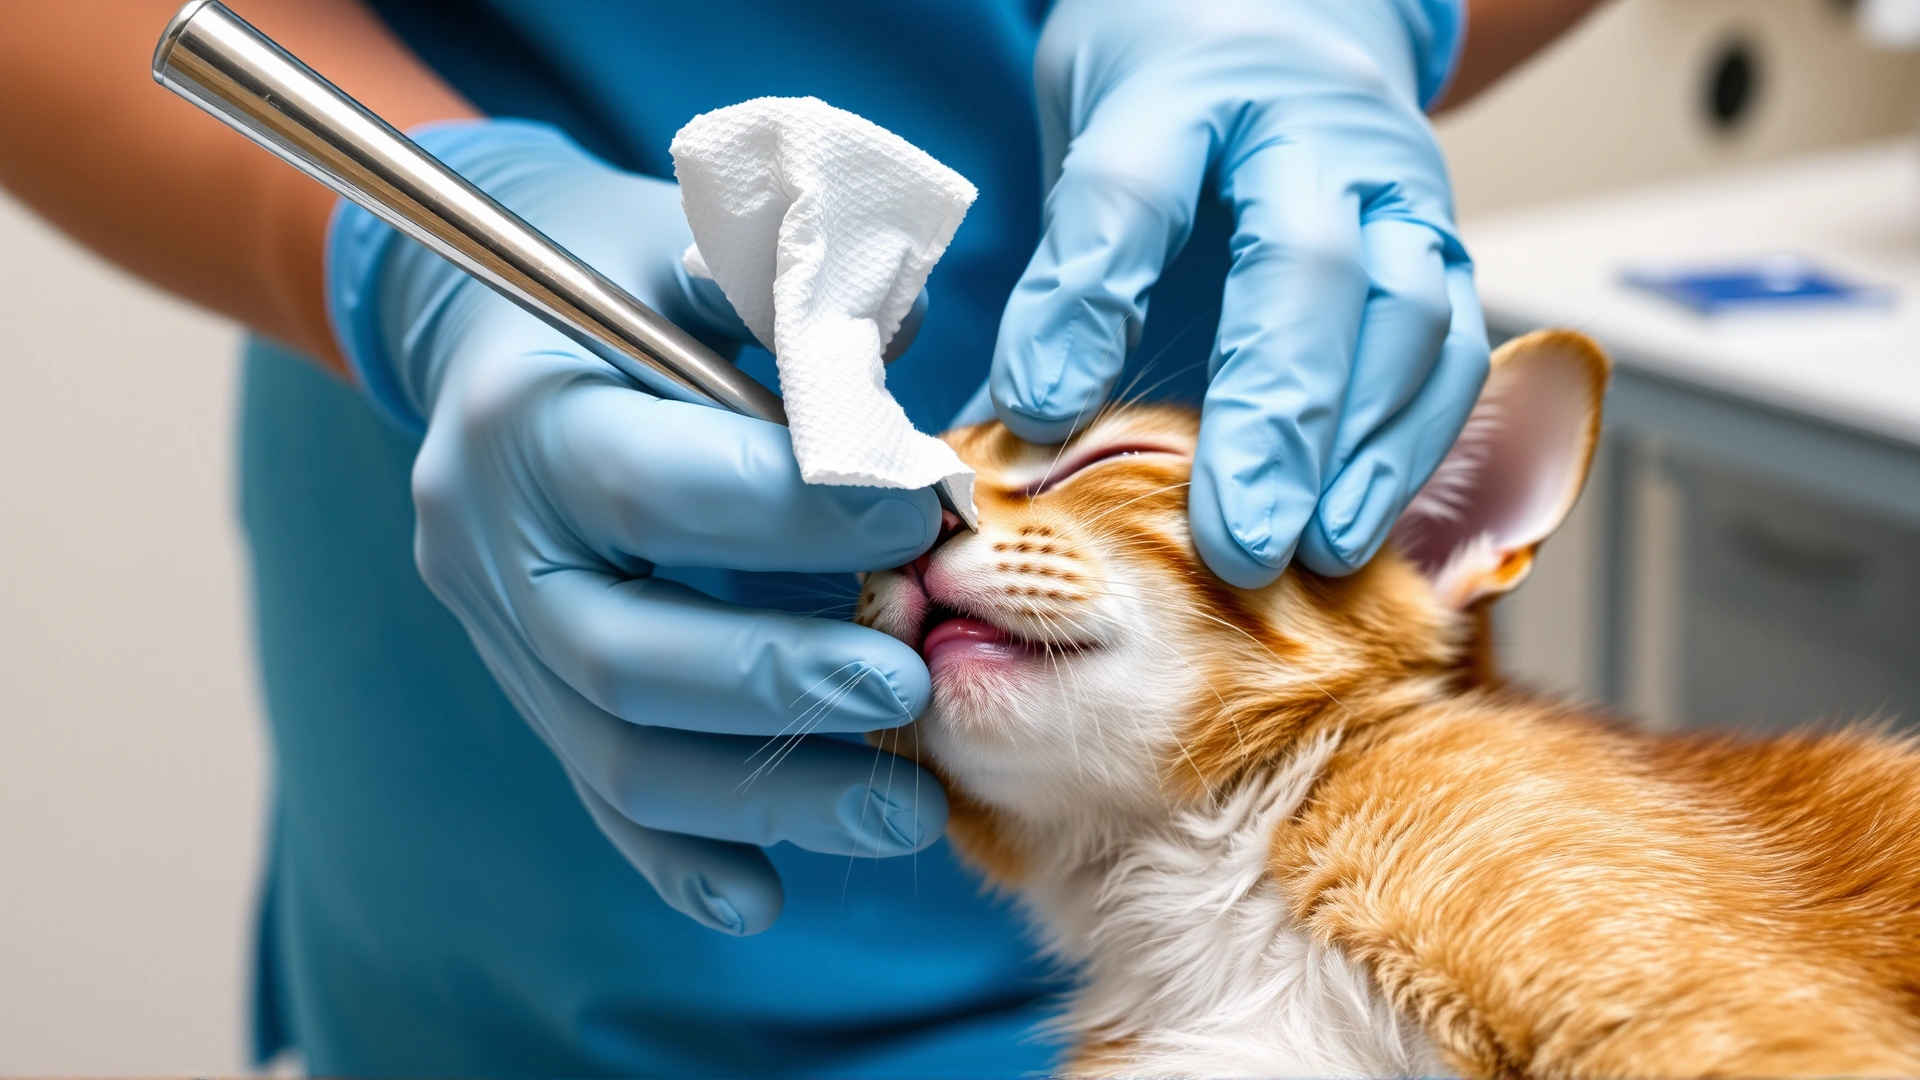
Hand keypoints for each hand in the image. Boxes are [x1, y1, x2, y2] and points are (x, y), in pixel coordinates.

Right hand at [328, 120, 946, 935]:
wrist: (491, 322)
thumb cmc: (619, 273)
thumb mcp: (691, 245)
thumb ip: (785, 302)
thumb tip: (893, 356)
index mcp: (523, 416)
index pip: (656, 488)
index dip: (797, 513)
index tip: (924, 514)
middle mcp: (488, 540)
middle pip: (623, 654)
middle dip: (783, 681)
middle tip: (917, 686)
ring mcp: (499, 630)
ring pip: (617, 752)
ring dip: (770, 797)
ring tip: (908, 811)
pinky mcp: (529, 686)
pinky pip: (596, 794)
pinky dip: (683, 854)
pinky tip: (766, 896)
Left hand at [991, 0, 1489, 586]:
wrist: (1292, 21)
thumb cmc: (1172, 99)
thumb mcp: (1087, 142)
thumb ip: (1060, 281)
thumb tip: (995, 439)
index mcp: (1185, 92)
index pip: (1131, 194)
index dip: (1087, 306)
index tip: (1040, 412)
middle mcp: (1309, 132)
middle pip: (1304, 264)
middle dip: (1274, 410)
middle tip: (1238, 536)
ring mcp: (1395, 187)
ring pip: (1407, 312)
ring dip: (1363, 446)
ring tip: (1311, 549)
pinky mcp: (1445, 247)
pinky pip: (1452, 352)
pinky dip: (1414, 448)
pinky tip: (1360, 524)